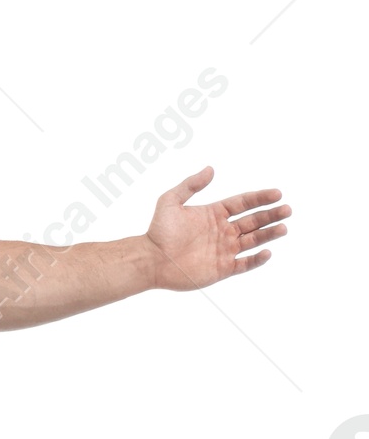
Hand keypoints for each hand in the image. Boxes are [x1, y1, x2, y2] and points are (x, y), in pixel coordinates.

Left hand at [144, 167, 289, 290]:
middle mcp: (222, 231)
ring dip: (268, 235)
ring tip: (283, 228)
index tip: (277, 194)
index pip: (243, 203)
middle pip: (253, 221)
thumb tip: (211, 169)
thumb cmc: (158, 231)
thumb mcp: (171, 201)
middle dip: (271, 215)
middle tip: (287, 210)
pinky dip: (255, 260)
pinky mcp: (220, 269)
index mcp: (214, 214)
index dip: (260, 198)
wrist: (150, 259)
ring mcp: (223, 250)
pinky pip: (243, 265)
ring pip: (252, 241)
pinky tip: (266, 252)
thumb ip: (191, 184)